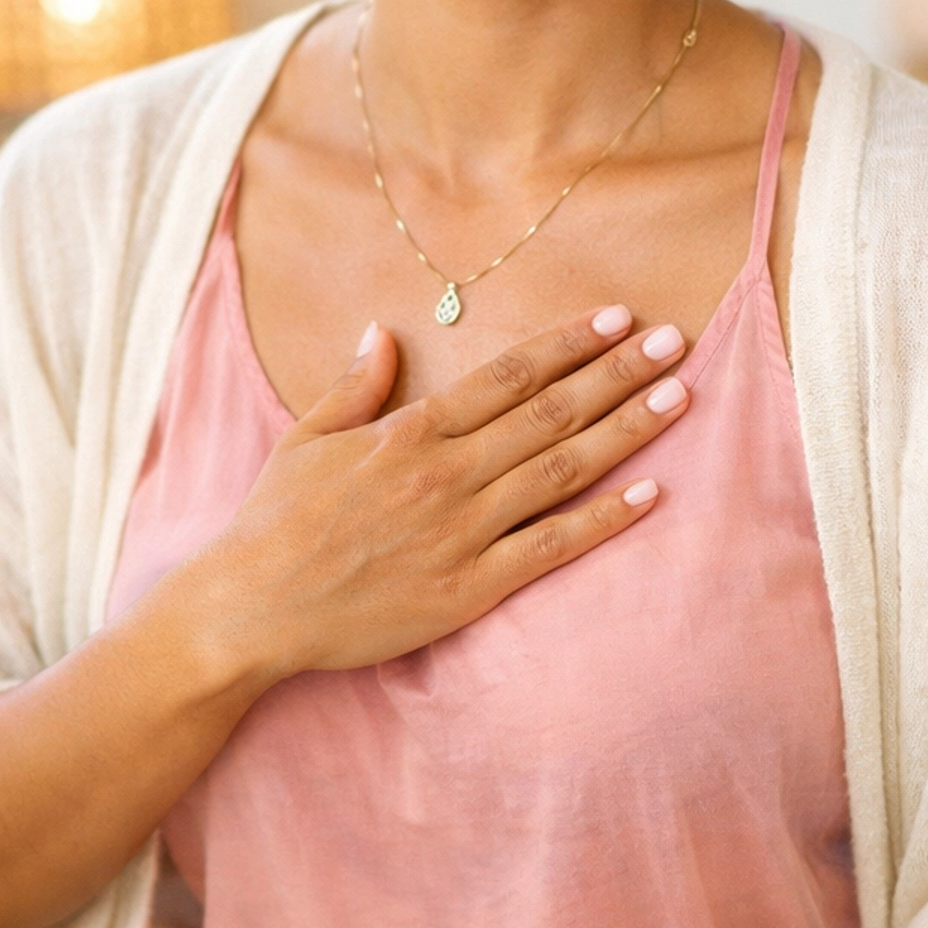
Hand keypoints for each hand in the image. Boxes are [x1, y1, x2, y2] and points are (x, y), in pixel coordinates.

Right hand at [191, 305, 690, 683]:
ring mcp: (462, 532)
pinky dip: (603, 522)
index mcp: (410, 431)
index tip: (616, 317)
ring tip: (678, 398)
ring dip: (625, 431)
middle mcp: (446, 473)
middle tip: (675, 343)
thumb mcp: (306, 438)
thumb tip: (384, 332)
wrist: (249, 610)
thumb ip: (356, 385)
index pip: (507, 376)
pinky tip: (649, 496)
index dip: (567, 344)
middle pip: (550, 413)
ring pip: (561, 470)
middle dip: (618, 373)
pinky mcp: (469, 590)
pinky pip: (550, 548)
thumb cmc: (274, 524)